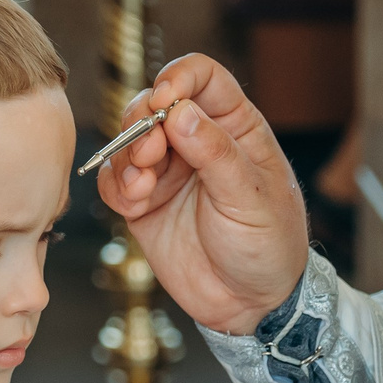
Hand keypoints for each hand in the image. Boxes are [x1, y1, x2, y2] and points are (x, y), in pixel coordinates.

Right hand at [96, 55, 309, 333]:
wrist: (252, 305)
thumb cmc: (269, 246)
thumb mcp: (250, 197)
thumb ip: (215, 153)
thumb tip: (179, 111)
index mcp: (236, 127)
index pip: (203, 77)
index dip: (179, 78)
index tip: (165, 100)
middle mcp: (198, 141)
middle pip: (154, 103)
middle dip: (143, 121)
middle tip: (150, 154)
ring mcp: (168, 171)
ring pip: (128, 138)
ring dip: (126, 154)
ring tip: (142, 184)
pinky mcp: (143, 203)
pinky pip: (113, 180)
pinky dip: (115, 185)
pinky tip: (134, 201)